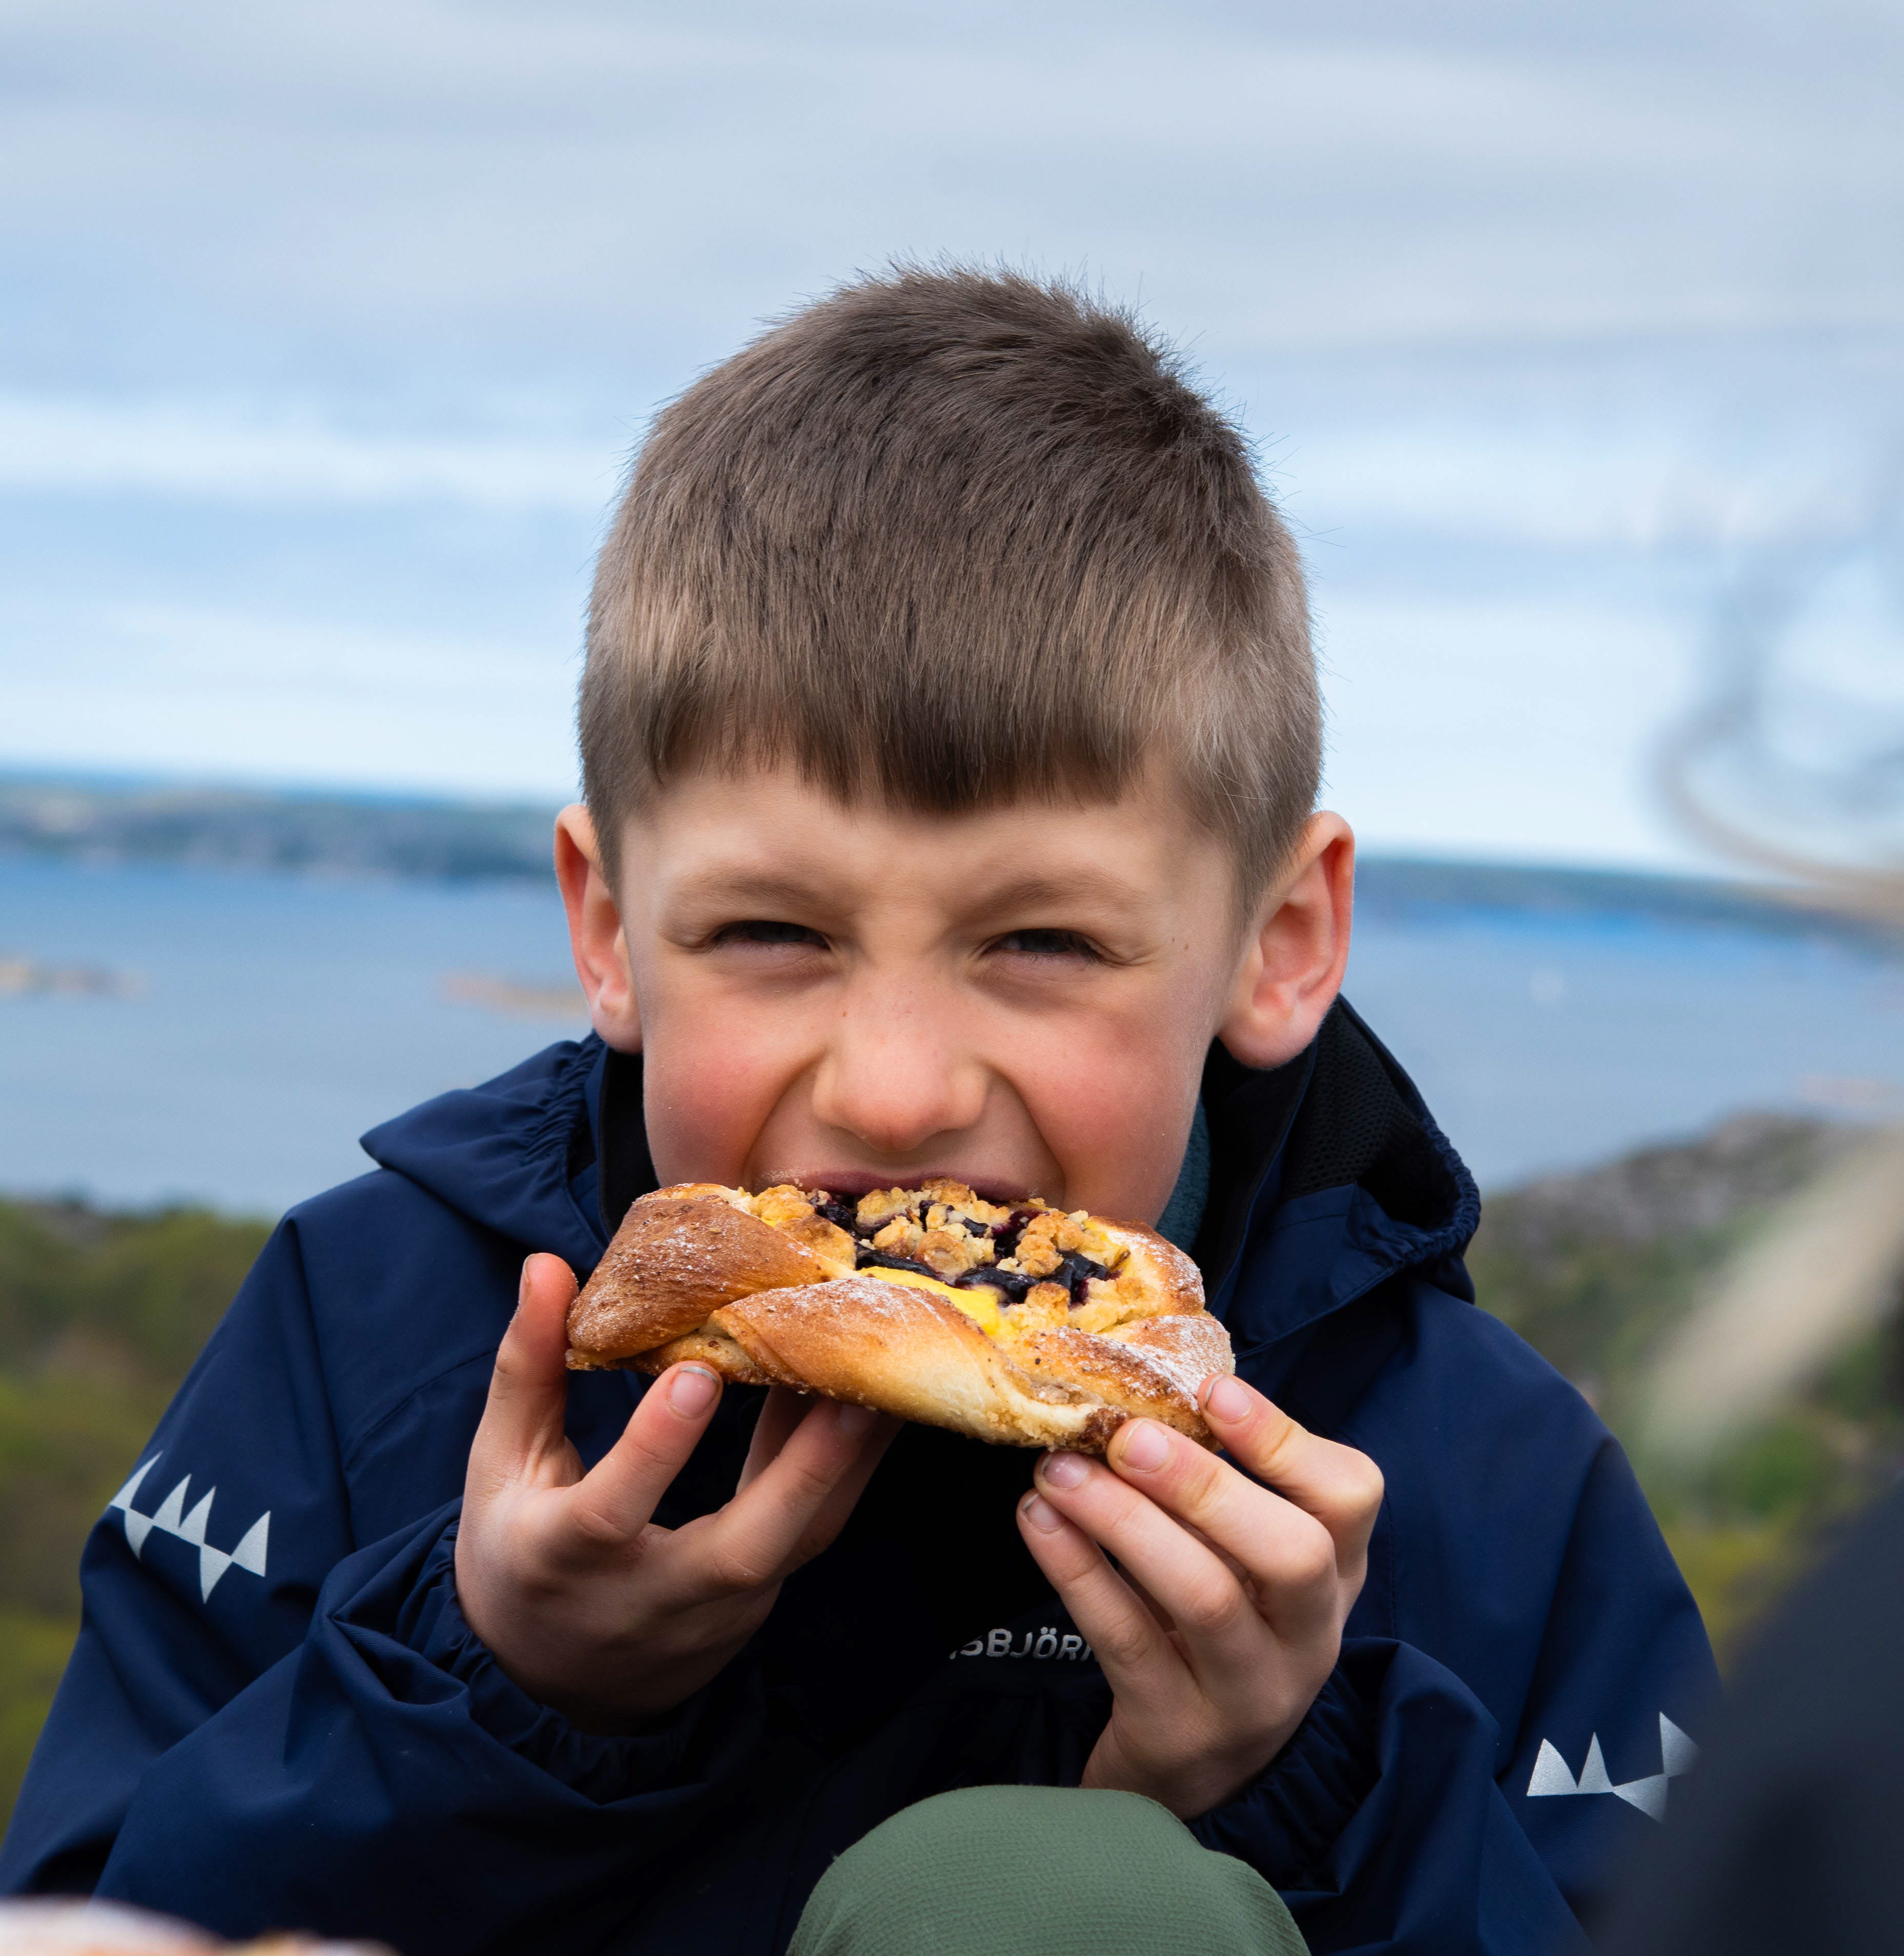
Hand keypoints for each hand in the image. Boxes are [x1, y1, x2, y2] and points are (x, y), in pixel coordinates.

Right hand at [456, 1254, 898, 1730]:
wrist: (548, 1682)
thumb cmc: (519, 1550)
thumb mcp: (502, 1466)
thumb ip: (526, 1367)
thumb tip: (545, 1265)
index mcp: (562, 1559)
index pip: (612, 1509)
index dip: (656, 1446)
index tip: (696, 1371)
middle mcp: (648, 1597)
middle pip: (741, 1550)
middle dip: (804, 1469)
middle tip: (853, 1385)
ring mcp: (715, 1612)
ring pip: (799, 1542)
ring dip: (849, 1460)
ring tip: (888, 1374)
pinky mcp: (758, 1603)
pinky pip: (810, 1533)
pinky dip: (842, 1467)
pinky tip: (868, 1398)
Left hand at [1015, 1373, 1382, 1817]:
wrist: (1193, 1767)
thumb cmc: (1220, 1624)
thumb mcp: (1245, 1559)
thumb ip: (1221, 1485)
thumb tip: (1149, 1388)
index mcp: (1334, 1572)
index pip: (1349, 1497)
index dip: (1284, 1439)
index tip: (1212, 1391)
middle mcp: (1309, 1634)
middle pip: (1290, 1554)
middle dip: (1206, 1485)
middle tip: (1127, 1436)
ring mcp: (1250, 1692)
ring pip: (1203, 1598)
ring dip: (1124, 1520)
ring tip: (1058, 1470)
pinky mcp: (1179, 1729)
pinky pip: (1127, 1642)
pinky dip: (1077, 1572)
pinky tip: (1038, 1520)